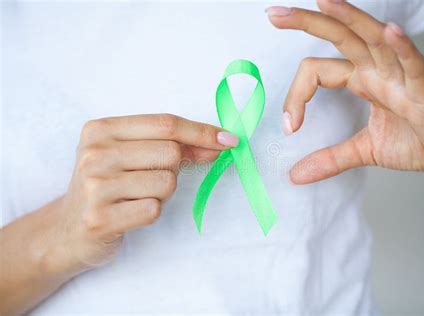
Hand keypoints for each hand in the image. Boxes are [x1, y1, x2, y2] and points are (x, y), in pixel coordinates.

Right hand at [56, 114, 237, 269]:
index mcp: (101, 129)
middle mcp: (95, 153)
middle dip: (175, 168)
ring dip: (162, 193)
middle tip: (150, 178)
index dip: (202, 132)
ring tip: (134, 196)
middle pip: (170, 152)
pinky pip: (154, 209)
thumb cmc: (107, 186)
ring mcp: (95, 186)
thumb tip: (220, 142)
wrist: (67, 229)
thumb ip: (170, 144)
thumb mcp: (129, 155)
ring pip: (166, 182)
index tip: (229, 140)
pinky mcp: (100, 218)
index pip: (166, 124)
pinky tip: (129, 213)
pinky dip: (151, 212)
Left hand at [266, 0, 423, 183]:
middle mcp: (379, 72)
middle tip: (274, 14)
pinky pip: (415, 66)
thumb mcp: (364, 151)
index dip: (297, 96)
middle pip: (341, 37)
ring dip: (350, 19)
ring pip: (374, 41)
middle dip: (308, 22)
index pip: (318, 72)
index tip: (289, 127)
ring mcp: (402, 79)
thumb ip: (330, 159)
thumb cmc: (419, 142)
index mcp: (364, 80)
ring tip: (324, 1)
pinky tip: (390, 32)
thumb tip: (295, 175)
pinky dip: (403, 49)